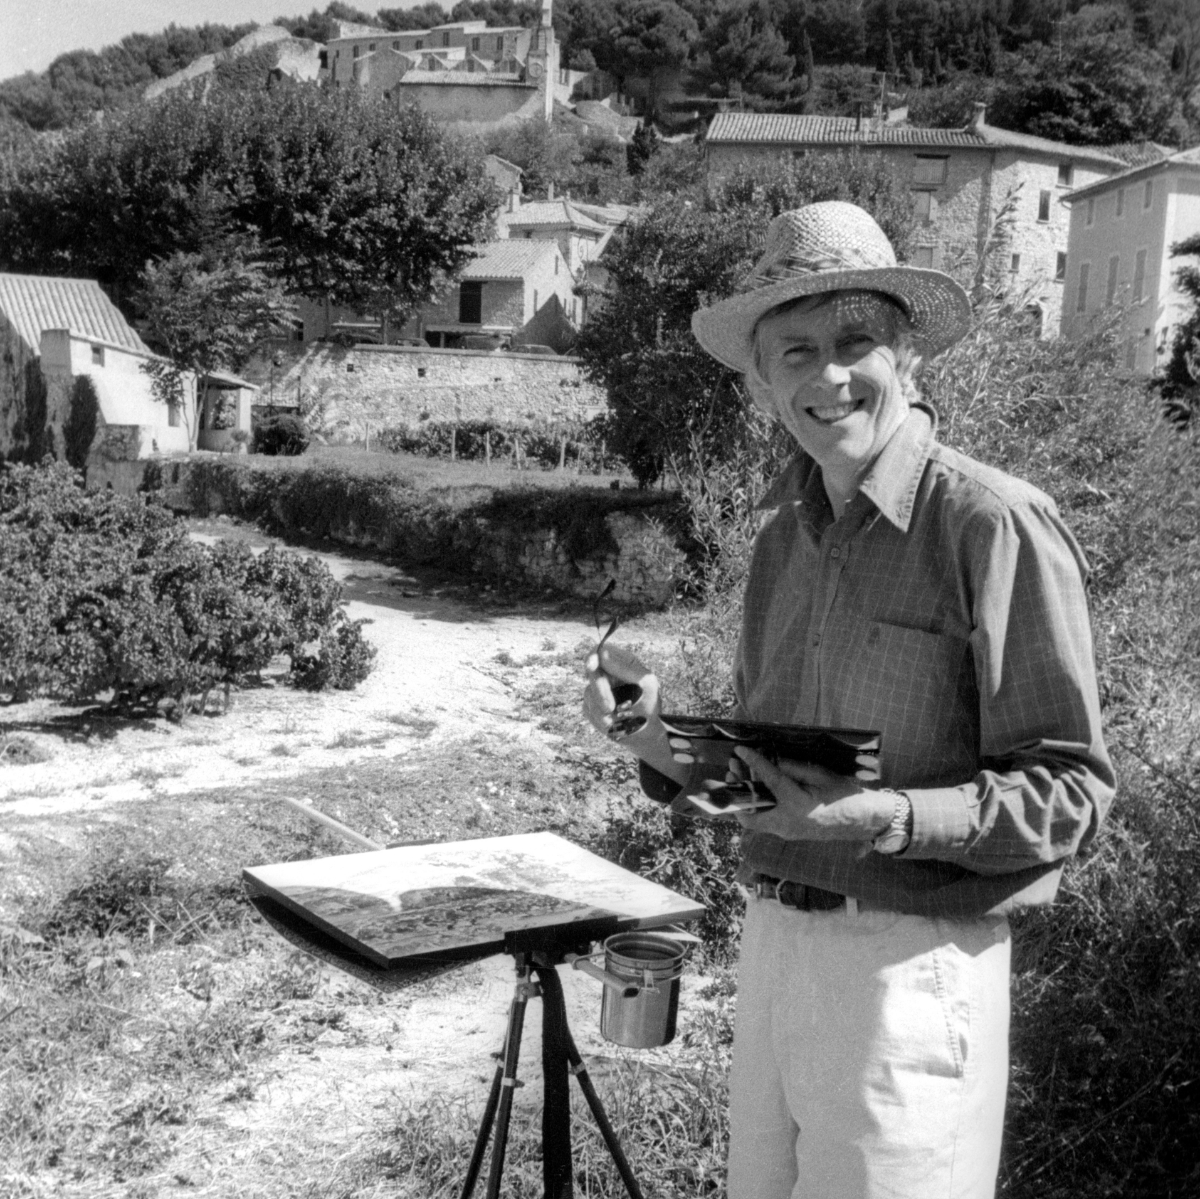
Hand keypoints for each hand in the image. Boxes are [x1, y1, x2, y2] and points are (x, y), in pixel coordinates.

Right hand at [583, 643, 681, 782]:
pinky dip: (600, 718)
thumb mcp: (646, 683)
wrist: (646, 733)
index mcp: (621, 662)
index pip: (600, 651)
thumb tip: (602, 654)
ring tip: (617, 718)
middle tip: (610, 708)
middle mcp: (607, 674)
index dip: (592, 657)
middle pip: (591, 672)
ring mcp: (597, 690)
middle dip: (600, 691)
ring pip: (588, 693)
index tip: (591, 666)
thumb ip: (625, 668)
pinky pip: (588, 709)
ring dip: (602, 709)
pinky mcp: (591, 706)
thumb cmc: (650, 704)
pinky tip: (612, 723)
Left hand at [732, 748, 893, 848]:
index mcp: (796, 806)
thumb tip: (774, 762)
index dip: (754, 763)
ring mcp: (787, 832)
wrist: (863, 820)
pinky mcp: (789, 833)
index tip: (740, 750)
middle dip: (738, 790)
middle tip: (733, 767)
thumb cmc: (845, 795)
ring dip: (746, 798)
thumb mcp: (821, 775)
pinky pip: (766, 820)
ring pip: (755, 819)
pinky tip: (755, 788)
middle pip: (750, 813)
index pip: (769, 781)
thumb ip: (794, 769)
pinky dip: (757, 805)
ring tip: (739, 775)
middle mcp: (787, 823)